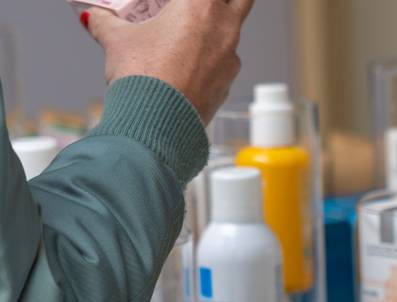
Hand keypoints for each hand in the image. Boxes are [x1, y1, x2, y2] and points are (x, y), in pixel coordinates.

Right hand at [84, 0, 254, 123]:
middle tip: (198, 6)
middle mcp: (225, 29)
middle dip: (223, 0)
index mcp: (201, 5)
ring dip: (214, 30)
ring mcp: (231, 58)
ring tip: (185, 35)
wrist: (157, 122)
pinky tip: (185, 66)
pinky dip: (209, 60)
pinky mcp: (228, 83)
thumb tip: (93, 17)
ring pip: (231, 33)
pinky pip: (222, 63)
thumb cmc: (143, 75)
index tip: (172, 4)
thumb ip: (104, 21)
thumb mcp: (116, 40)